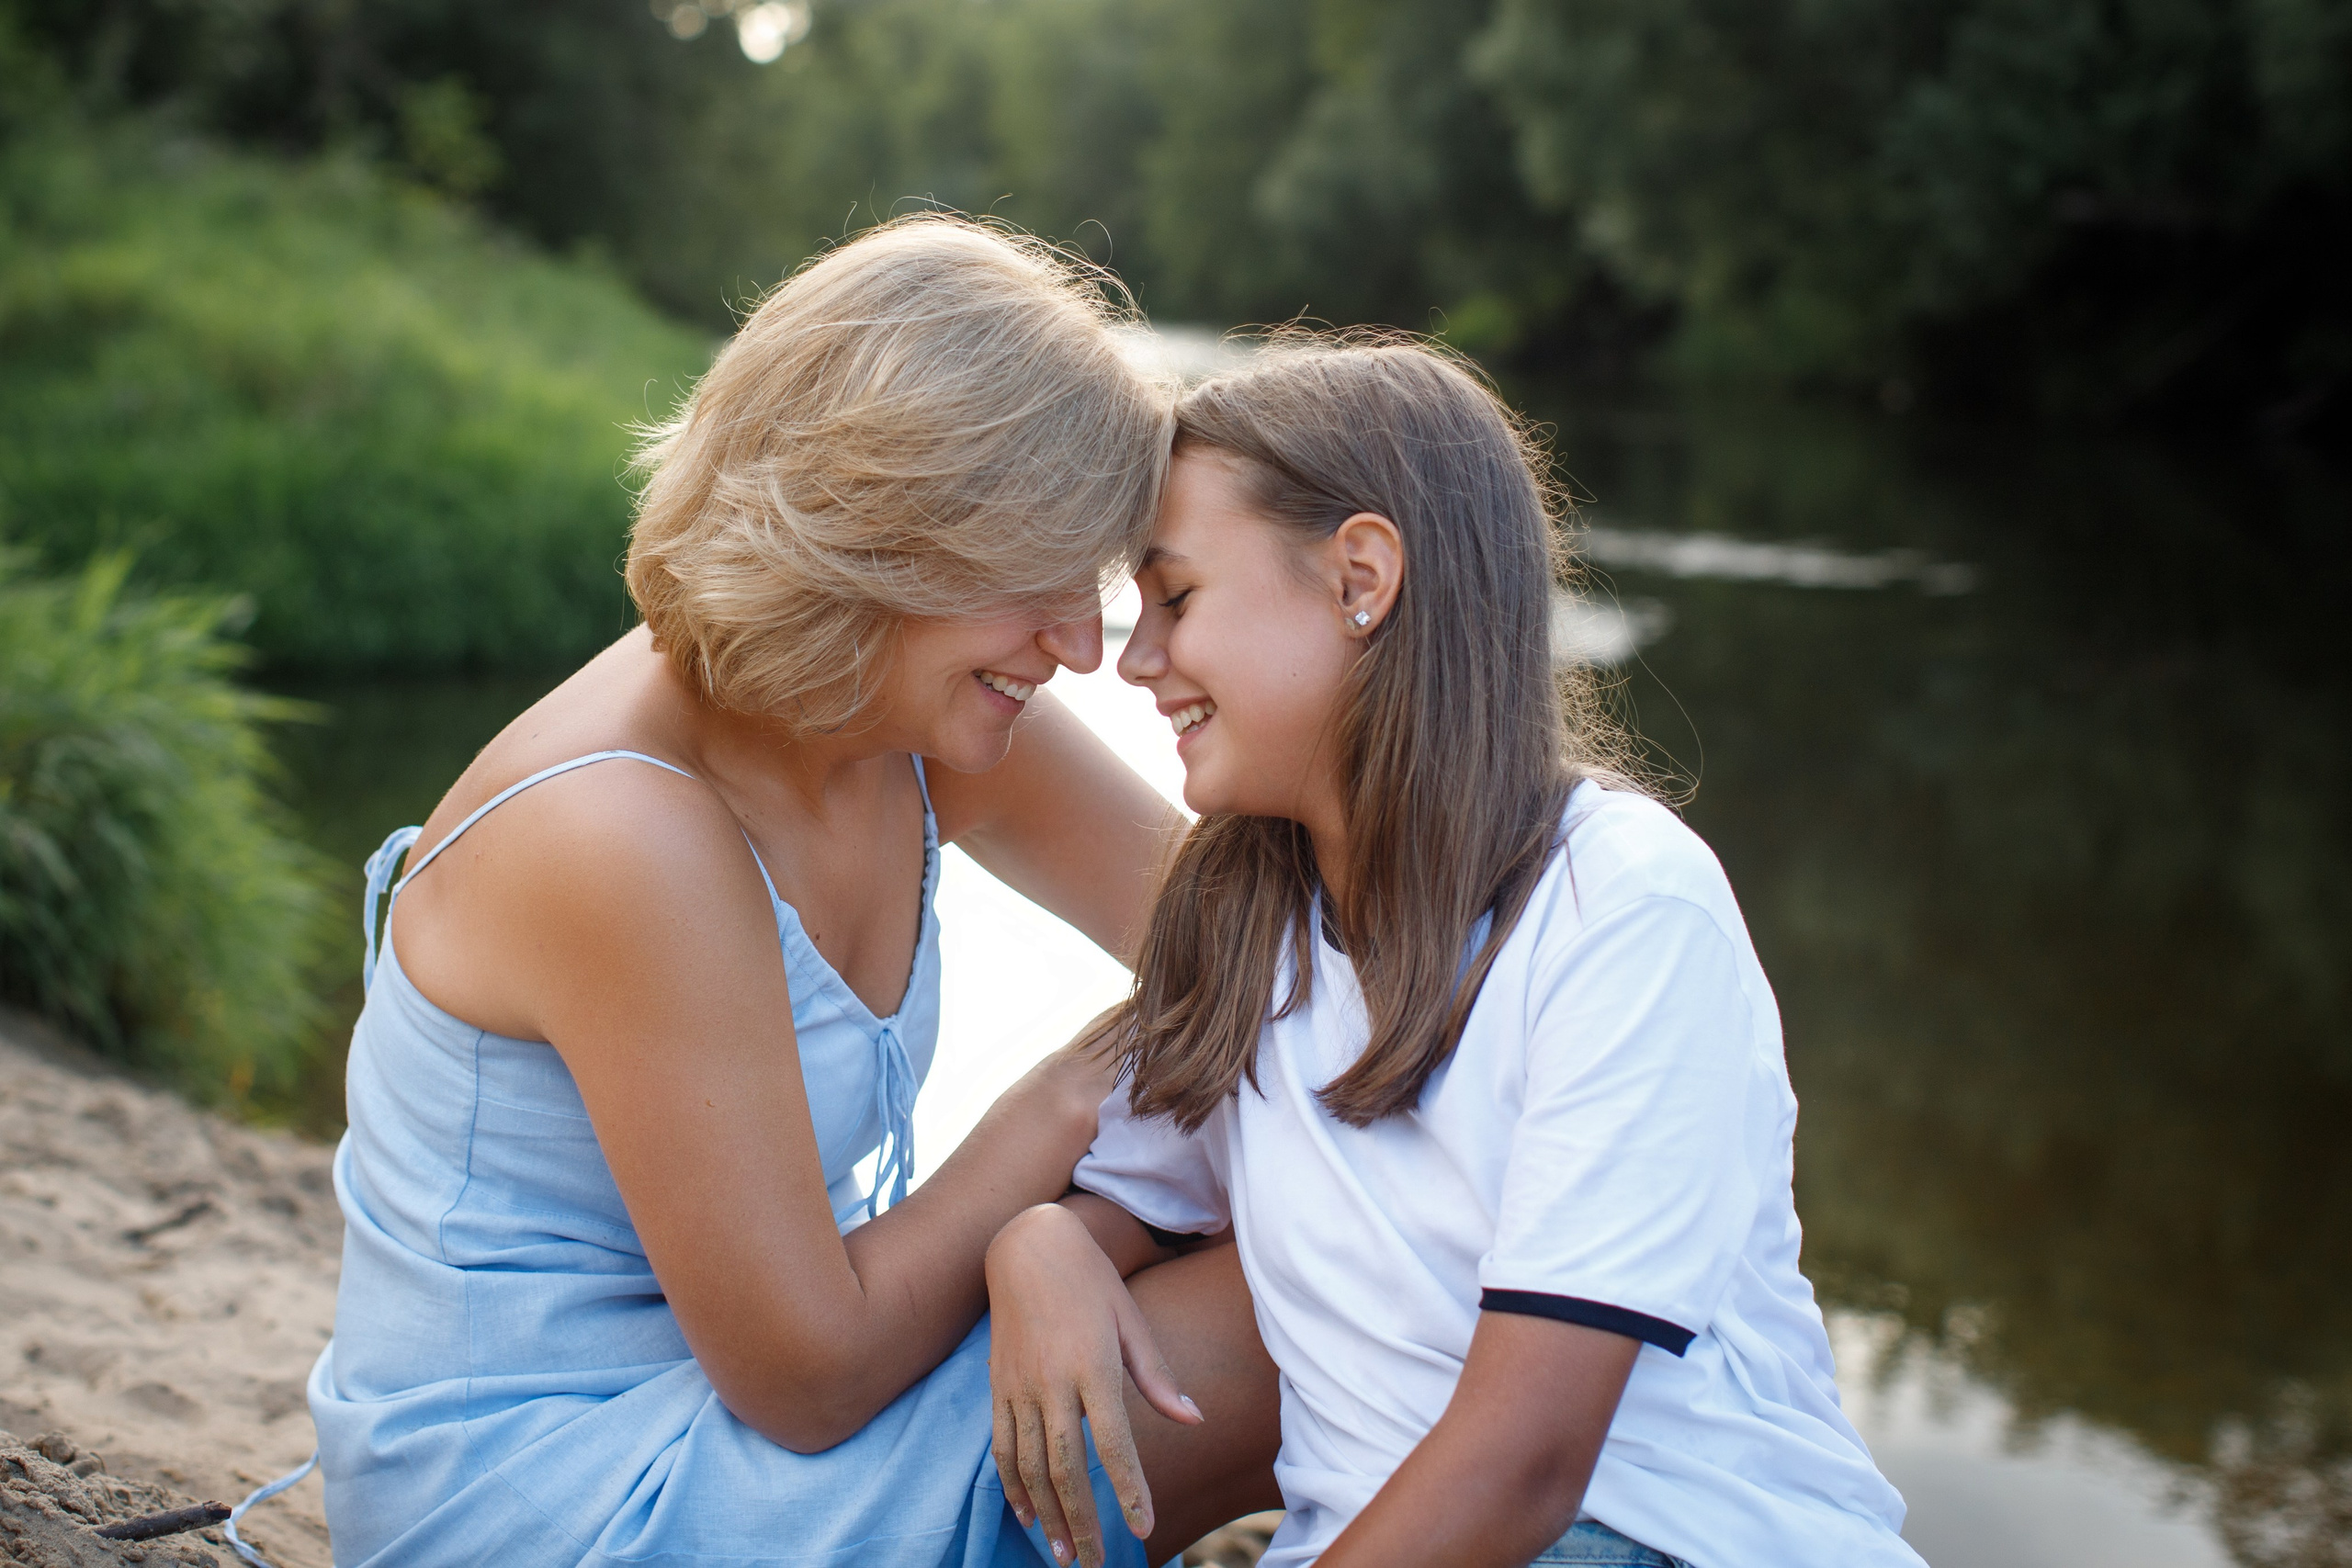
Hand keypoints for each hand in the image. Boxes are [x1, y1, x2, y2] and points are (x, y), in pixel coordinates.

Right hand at [986, 1203, 1201, 1566]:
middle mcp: (1051, 1381)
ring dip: (1045, 1514)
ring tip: (1061, 1553)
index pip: (1113, 1442)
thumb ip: (1157, 1376)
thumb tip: (1192, 1419)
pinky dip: (1011, 1485)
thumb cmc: (1091, 1283)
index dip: (1129, 1489)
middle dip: (1082, 1519)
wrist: (1028, 1247)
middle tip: (1097, 1562)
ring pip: (1028, 1465)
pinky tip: (1025, 1515)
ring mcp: (1018, 1386)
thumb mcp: (1131, 1320)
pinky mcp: (997, 1386)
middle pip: (1064, 1466)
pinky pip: (1001, 1446)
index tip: (1143, 1527)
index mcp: (1091, 1365)